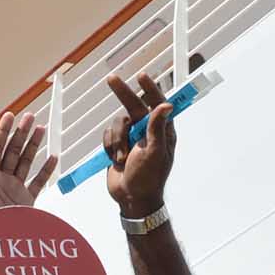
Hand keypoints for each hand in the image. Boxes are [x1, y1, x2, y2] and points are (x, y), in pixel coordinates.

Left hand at [0, 109, 56, 228]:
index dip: (3, 132)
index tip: (9, 116)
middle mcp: (1, 181)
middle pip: (13, 152)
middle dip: (21, 134)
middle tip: (30, 117)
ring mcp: (14, 190)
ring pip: (26, 162)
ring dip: (33, 146)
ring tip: (40, 129)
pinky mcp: (26, 202)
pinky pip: (38, 182)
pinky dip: (46, 170)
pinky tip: (51, 157)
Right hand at [101, 71, 180, 216]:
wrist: (131, 198)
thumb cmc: (149, 177)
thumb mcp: (154, 152)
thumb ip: (158, 127)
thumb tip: (167, 104)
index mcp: (162, 130)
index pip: (157, 103)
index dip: (150, 88)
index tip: (141, 76)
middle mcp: (147, 130)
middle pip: (133, 105)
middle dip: (122, 92)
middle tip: (111, 78)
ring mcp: (131, 137)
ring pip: (117, 123)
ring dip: (116, 140)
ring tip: (121, 158)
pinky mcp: (117, 145)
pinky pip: (107, 135)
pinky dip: (109, 146)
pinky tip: (115, 160)